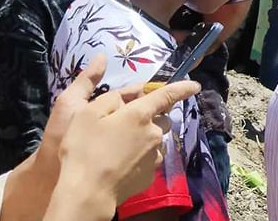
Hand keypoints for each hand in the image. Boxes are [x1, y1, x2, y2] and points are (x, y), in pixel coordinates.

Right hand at [41, 56, 198, 204]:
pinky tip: (121, 164)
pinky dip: (140, 157)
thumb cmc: (83, 149)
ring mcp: (154, 155)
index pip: (168, 94)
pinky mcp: (150, 174)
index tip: (194, 85)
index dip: (182, 88)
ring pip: (155, 140)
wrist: (87, 193)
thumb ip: (111, 98)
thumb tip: (128, 95)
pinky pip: (149, 159)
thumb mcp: (87, 114)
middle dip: (150, 118)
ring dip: (144, 139)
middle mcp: (154, 133)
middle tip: (125, 124)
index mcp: (140, 114)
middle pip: (161, 119)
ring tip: (119, 148)